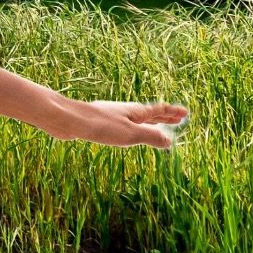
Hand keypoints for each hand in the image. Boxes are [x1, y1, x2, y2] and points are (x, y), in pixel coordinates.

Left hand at [55, 99, 189, 148]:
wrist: (67, 120)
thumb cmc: (99, 126)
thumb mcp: (130, 134)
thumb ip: (150, 137)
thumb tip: (169, 141)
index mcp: (135, 112)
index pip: (159, 111)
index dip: (172, 113)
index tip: (186, 112)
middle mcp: (125, 112)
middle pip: (149, 114)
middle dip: (164, 117)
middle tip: (178, 118)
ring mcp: (112, 116)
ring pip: (135, 119)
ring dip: (149, 123)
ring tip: (155, 126)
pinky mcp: (99, 124)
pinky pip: (122, 126)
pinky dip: (132, 129)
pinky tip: (126, 133)